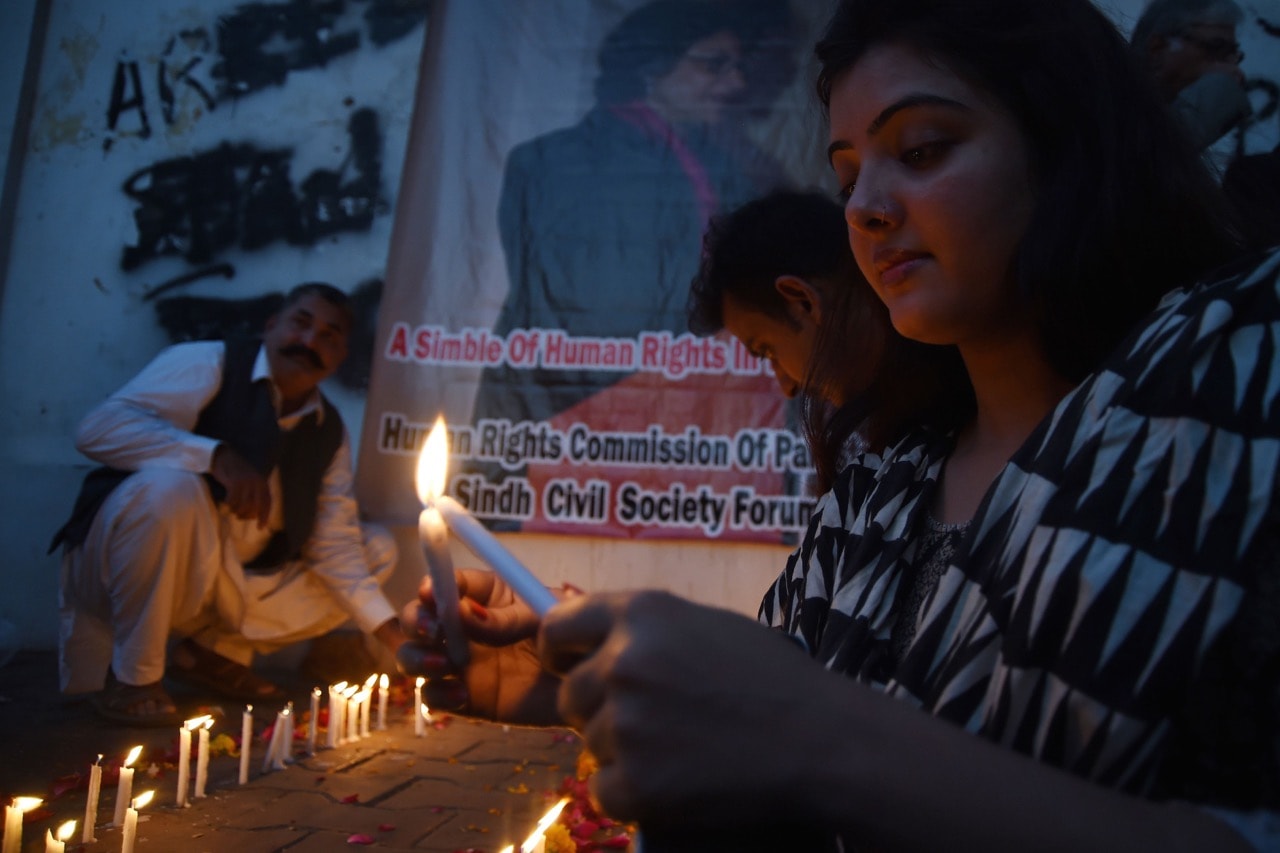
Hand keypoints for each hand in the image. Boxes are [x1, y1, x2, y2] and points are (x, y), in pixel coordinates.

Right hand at [209, 444, 270, 527]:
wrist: (223, 455)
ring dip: (237, 511)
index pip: (267, 503)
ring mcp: (246, 482)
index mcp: (263, 482)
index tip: (260, 527)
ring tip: (233, 509)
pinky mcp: (234, 482)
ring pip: (243, 506)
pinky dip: (228, 505)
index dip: (265, 516)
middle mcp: (257, 482)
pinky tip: (226, 504)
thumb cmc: (235, 471)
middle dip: (247, 515)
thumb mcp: (250, 481)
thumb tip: (255, 515)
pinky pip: (232, 501)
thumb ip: (254, 494)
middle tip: (239, 517)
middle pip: (255, 507)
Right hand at [397, 568, 562, 723]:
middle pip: (419, 617)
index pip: (447, 582)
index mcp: (486, 594)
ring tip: (444, 665)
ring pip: (414, 656)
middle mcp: (464, 626)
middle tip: (433, 631)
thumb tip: (463, 613)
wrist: (585, 686)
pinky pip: (433, 696)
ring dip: (416, 657)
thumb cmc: (569, 638)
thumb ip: (504, 619)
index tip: (432, 593)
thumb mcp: (543, 618)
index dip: (434, 584)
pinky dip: (437, 695)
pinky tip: (461, 695)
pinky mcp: (464, 697)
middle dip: (416, 620)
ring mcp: (460, 662)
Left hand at [539, 590, 817, 827]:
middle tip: (651, 722)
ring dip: (625, 752)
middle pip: (570, 695)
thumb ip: (646, 632)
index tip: (568, 666)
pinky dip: (635, 793)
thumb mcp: (706, 626)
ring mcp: (625, 724)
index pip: (558, 627)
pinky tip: (681, 779)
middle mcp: (623, 662)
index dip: (560, 651)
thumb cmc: (773, 679)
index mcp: (641, 614)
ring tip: (684, 748)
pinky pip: (606, 792)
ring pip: (591, 745)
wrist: (820, 742)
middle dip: (599, 710)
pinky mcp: (635, 783)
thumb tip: (596, 647)